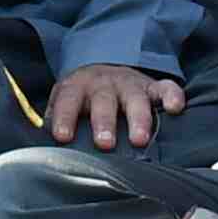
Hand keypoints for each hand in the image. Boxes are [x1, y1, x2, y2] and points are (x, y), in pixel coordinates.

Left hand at [45, 62, 186, 149]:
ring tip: (139, 139)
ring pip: (135, 98)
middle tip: (105, 143)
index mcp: (78, 87)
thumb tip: (41, 149)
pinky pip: (165, 87)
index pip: (68, 100)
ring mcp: (130, 84)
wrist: (102, 68)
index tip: (62, 137)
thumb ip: (56, 121)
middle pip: (104, 101)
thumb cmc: (81, 98)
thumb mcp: (63, 103)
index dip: (65, 117)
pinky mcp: (152, 86)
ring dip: (138, 118)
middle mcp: (104, 84)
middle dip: (104, 122)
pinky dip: (172, 96)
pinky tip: (176, 108)